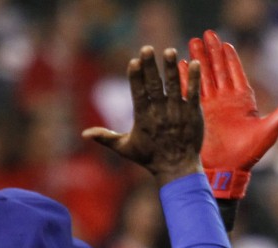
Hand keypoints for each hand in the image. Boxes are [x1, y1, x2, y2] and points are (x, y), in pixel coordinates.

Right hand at [83, 46, 202, 185]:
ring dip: (170, 68)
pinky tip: (193, 63)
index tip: (134, 61)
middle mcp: (160, 113)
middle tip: (147, 49)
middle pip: (154, 86)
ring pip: (173, 86)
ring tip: (169, 51)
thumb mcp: (125, 148)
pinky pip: (193, 94)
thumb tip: (84, 134)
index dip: (136, 77)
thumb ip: (106, 137)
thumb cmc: (150, 158)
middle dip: (151, 67)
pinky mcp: (193, 114)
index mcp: (143, 118)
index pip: (138, 93)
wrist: (177, 169)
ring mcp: (177, 113)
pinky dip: (193, 79)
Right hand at [177, 29, 277, 197]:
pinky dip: (186, 78)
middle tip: (205, 34)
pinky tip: (180, 65)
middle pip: (218, 69)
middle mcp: (226, 100)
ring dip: (198, 60)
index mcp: (242, 100)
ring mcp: (211, 105)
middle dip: (212, 52)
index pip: (236, 73)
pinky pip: (191, 92)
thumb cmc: (249, 154)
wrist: (227, 171)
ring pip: (203, 76)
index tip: (225, 43)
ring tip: (191, 42)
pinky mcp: (198, 114)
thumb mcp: (267, 132)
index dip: (230, 58)